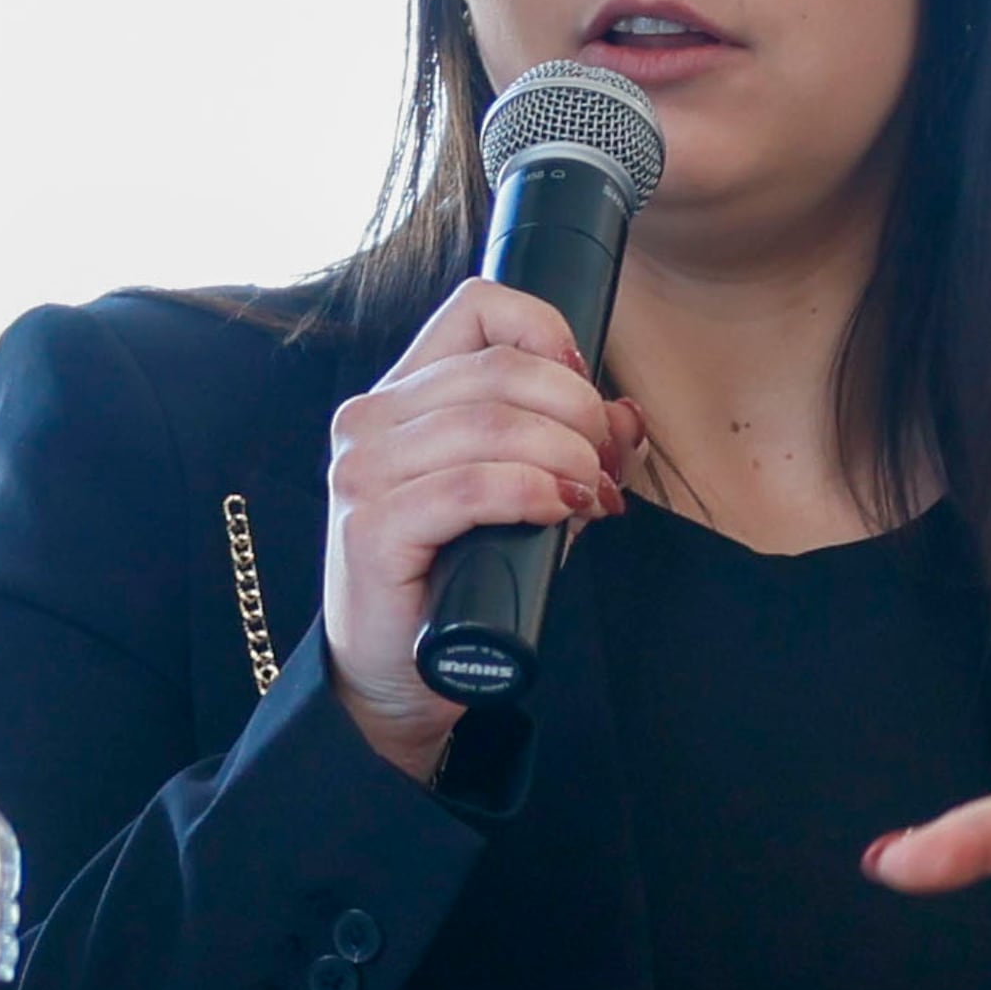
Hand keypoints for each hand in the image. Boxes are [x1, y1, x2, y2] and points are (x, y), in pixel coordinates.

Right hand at [321, 277, 636, 778]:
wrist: (395, 681)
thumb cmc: (455, 584)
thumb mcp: (523, 501)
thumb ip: (571, 451)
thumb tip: (627, 415)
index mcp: (402, 395)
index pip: (475, 307)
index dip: (546, 330)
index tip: (587, 385)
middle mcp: (370, 420)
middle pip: (498, 368)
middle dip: (577, 410)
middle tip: (608, 464)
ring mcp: (362, 472)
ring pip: (489, 423)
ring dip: (565, 455)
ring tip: (591, 496)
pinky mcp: (371, 529)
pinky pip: (469, 486)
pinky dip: (530, 491)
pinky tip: (559, 511)